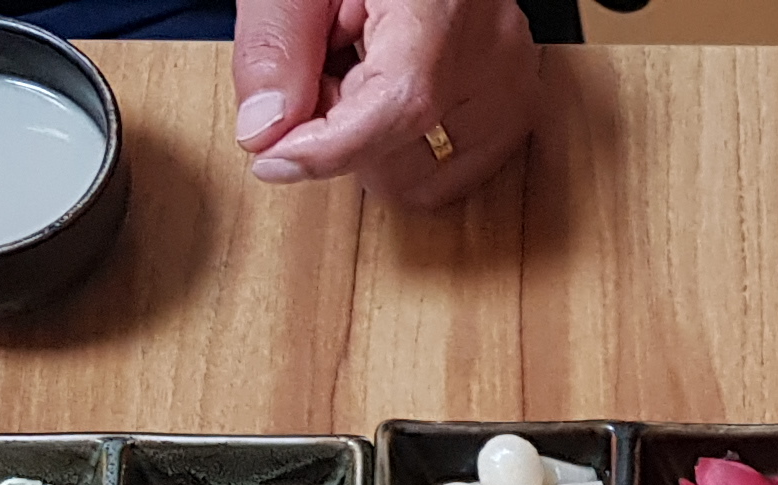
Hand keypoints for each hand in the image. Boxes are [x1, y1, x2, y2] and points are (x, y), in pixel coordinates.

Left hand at [231, 0, 540, 210]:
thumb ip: (276, 43)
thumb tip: (265, 129)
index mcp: (442, 4)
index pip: (401, 104)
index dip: (327, 149)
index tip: (272, 156)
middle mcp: (492, 44)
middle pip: (410, 157)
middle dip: (342, 139)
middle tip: (312, 78)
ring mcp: (509, 72)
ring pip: (438, 175)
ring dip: (377, 148)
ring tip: (349, 82)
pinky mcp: (511, 89)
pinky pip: (460, 160)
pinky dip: (408, 144)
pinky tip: (378, 94)